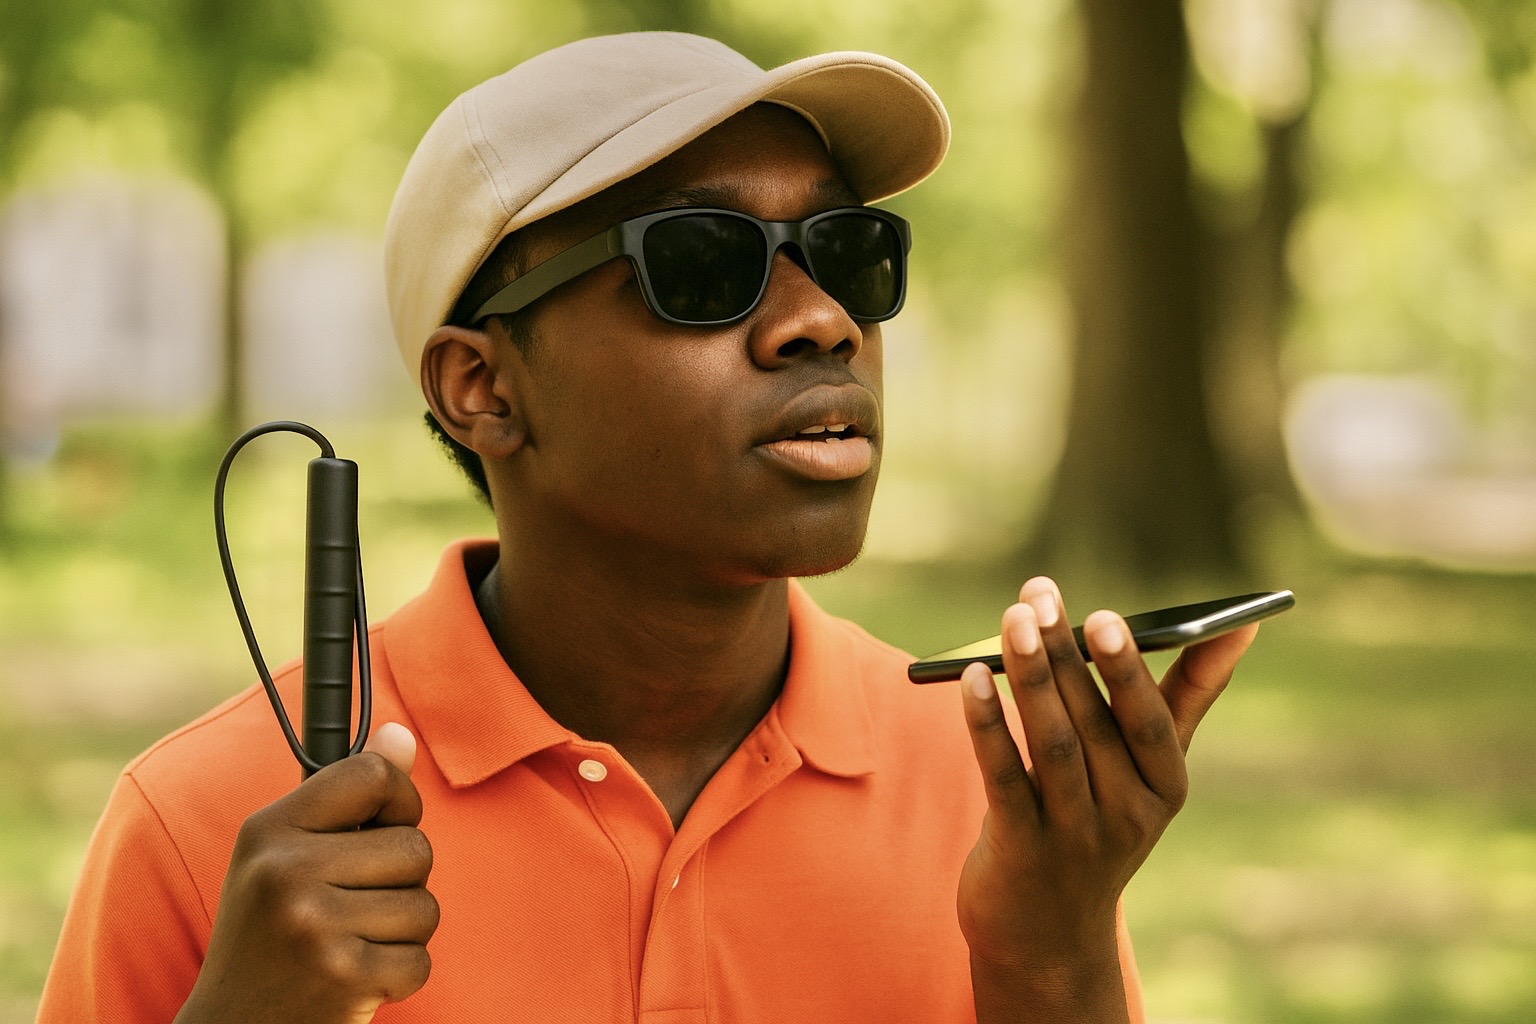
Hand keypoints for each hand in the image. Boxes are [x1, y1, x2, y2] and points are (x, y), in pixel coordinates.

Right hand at [175, 723, 438, 1023]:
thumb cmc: (270, 937)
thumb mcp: (287, 857)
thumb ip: (348, 797)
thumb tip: (401, 737)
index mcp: (270, 829)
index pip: (373, 774)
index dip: (399, 801)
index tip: (382, 829)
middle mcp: (285, 870)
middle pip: (415, 846)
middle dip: (401, 884)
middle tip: (352, 911)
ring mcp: (313, 924)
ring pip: (424, 906)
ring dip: (401, 934)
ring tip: (350, 946)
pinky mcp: (343, 976)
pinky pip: (420, 959)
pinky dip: (399, 977)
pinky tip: (355, 982)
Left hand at [956, 578, 1256, 1021]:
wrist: (1050, 933)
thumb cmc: (1102, 818)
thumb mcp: (1150, 770)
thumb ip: (1187, 697)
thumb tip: (1240, 629)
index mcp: (1165, 788)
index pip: (1152, 722)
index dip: (1128, 669)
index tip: (1107, 616)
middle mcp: (1127, 815)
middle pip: (1092, 722)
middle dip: (1064, 653)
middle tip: (1039, 595)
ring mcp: (1075, 837)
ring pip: (1052, 743)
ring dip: (1030, 677)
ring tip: (1012, 620)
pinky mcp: (1022, 850)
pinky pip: (1002, 776)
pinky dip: (987, 724)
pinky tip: (973, 678)